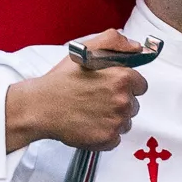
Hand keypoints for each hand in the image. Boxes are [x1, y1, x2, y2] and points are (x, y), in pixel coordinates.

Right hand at [3, 47, 145, 151]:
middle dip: (119, 101)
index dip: (126, 85)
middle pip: (133, 104)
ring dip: (113, 118)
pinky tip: (90, 124)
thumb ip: (115, 42)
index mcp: (122, 78)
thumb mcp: (87, 49)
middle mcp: (123, 101)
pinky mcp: (108, 139)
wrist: (41, 107)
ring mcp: (116, 122)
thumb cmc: (62, 80)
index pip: (140, 85)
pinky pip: (116, 138)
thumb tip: (137, 47)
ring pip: (125, 122)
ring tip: (91, 111)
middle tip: (96, 98)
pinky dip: (105, 133)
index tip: (110, 85)